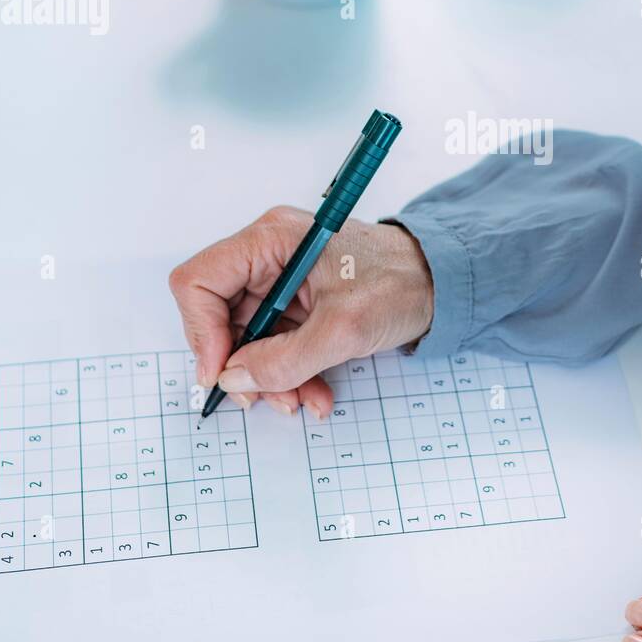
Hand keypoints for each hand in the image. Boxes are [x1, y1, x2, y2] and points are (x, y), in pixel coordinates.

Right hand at [169, 206, 433, 415]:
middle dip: (242, 365)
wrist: (442, 284)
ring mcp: (281, 280)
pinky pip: (275, 344)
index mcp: (271, 240)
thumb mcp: (344, 329)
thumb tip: (235, 379)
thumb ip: (285, 360)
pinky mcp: (297, 303)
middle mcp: (268, 255)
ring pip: (248, 339)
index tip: (222, 373)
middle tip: (263, 398)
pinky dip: (289, 373)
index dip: (200, 331)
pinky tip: (316, 392)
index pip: (199, 281)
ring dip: (271, 378)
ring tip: (302, 401)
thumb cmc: (402, 284)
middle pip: (219, 317)